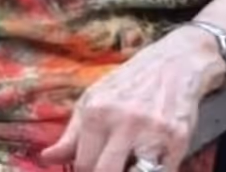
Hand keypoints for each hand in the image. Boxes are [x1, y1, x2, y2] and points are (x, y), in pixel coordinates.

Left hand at [38, 26, 221, 171]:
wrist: (173, 66)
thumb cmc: (127, 86)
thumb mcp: (91, 101)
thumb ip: (70, 135)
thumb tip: (47, 159)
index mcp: (96, 113)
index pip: (84, 164)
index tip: (90, 170)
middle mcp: (123, 123)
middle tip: (108, 167)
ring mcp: (153, 132)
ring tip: (128, 163)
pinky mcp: (178, 140)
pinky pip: (164, 171)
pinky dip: (156, 170)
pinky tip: (149, 162)